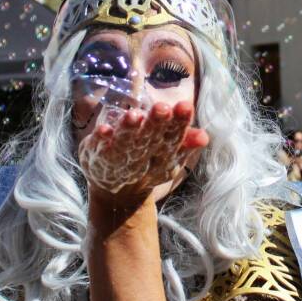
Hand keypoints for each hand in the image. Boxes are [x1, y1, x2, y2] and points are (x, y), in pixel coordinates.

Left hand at [79, 102, 208, 218]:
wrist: (117, 194)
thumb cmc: (148, 162)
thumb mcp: (170, 156)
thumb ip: (186, 143)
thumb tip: (204, 136)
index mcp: (163, 155)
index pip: (174, 137)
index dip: (179, 123)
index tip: (186, 106)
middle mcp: (142, 158)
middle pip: (150, 140)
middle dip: (156, 123)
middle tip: (162, 107)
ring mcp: (118, 160)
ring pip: (125, 144)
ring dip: (129, 130)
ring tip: (133, 116)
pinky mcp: (97, 157)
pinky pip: (98, 149)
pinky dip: (100, 140)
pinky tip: (104, 129)